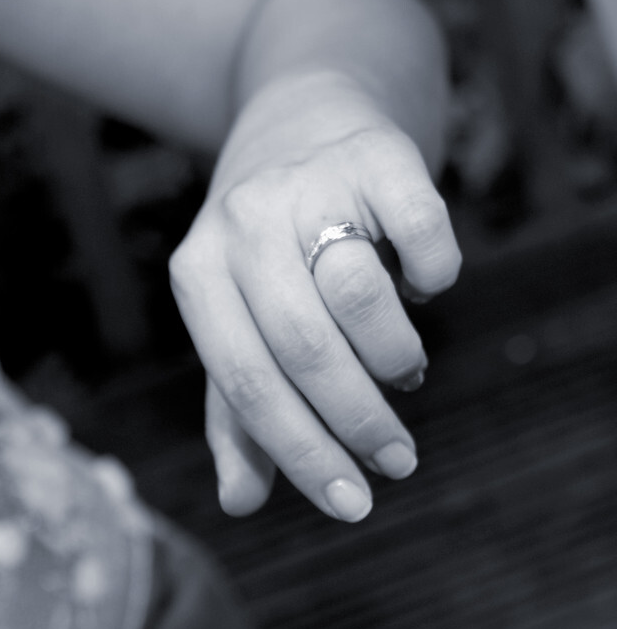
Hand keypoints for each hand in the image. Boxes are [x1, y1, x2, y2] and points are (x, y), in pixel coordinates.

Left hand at [169, 72, 460, 521]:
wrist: (303, 125)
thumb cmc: (268, 247)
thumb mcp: (235, 317)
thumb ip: (237, 409)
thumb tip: (240, 503)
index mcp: (196, 272)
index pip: (245, 382)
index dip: (300, 452)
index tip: (350, 503)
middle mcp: (240, 221)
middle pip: (303, 348)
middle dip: (359, 422)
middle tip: (398, 459)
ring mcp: (307, 181)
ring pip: (360, 297)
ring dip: (393, 355)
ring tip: (400, 366)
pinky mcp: (374, 154)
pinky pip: (422, 235)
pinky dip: (434, 279)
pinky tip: (421, 287)